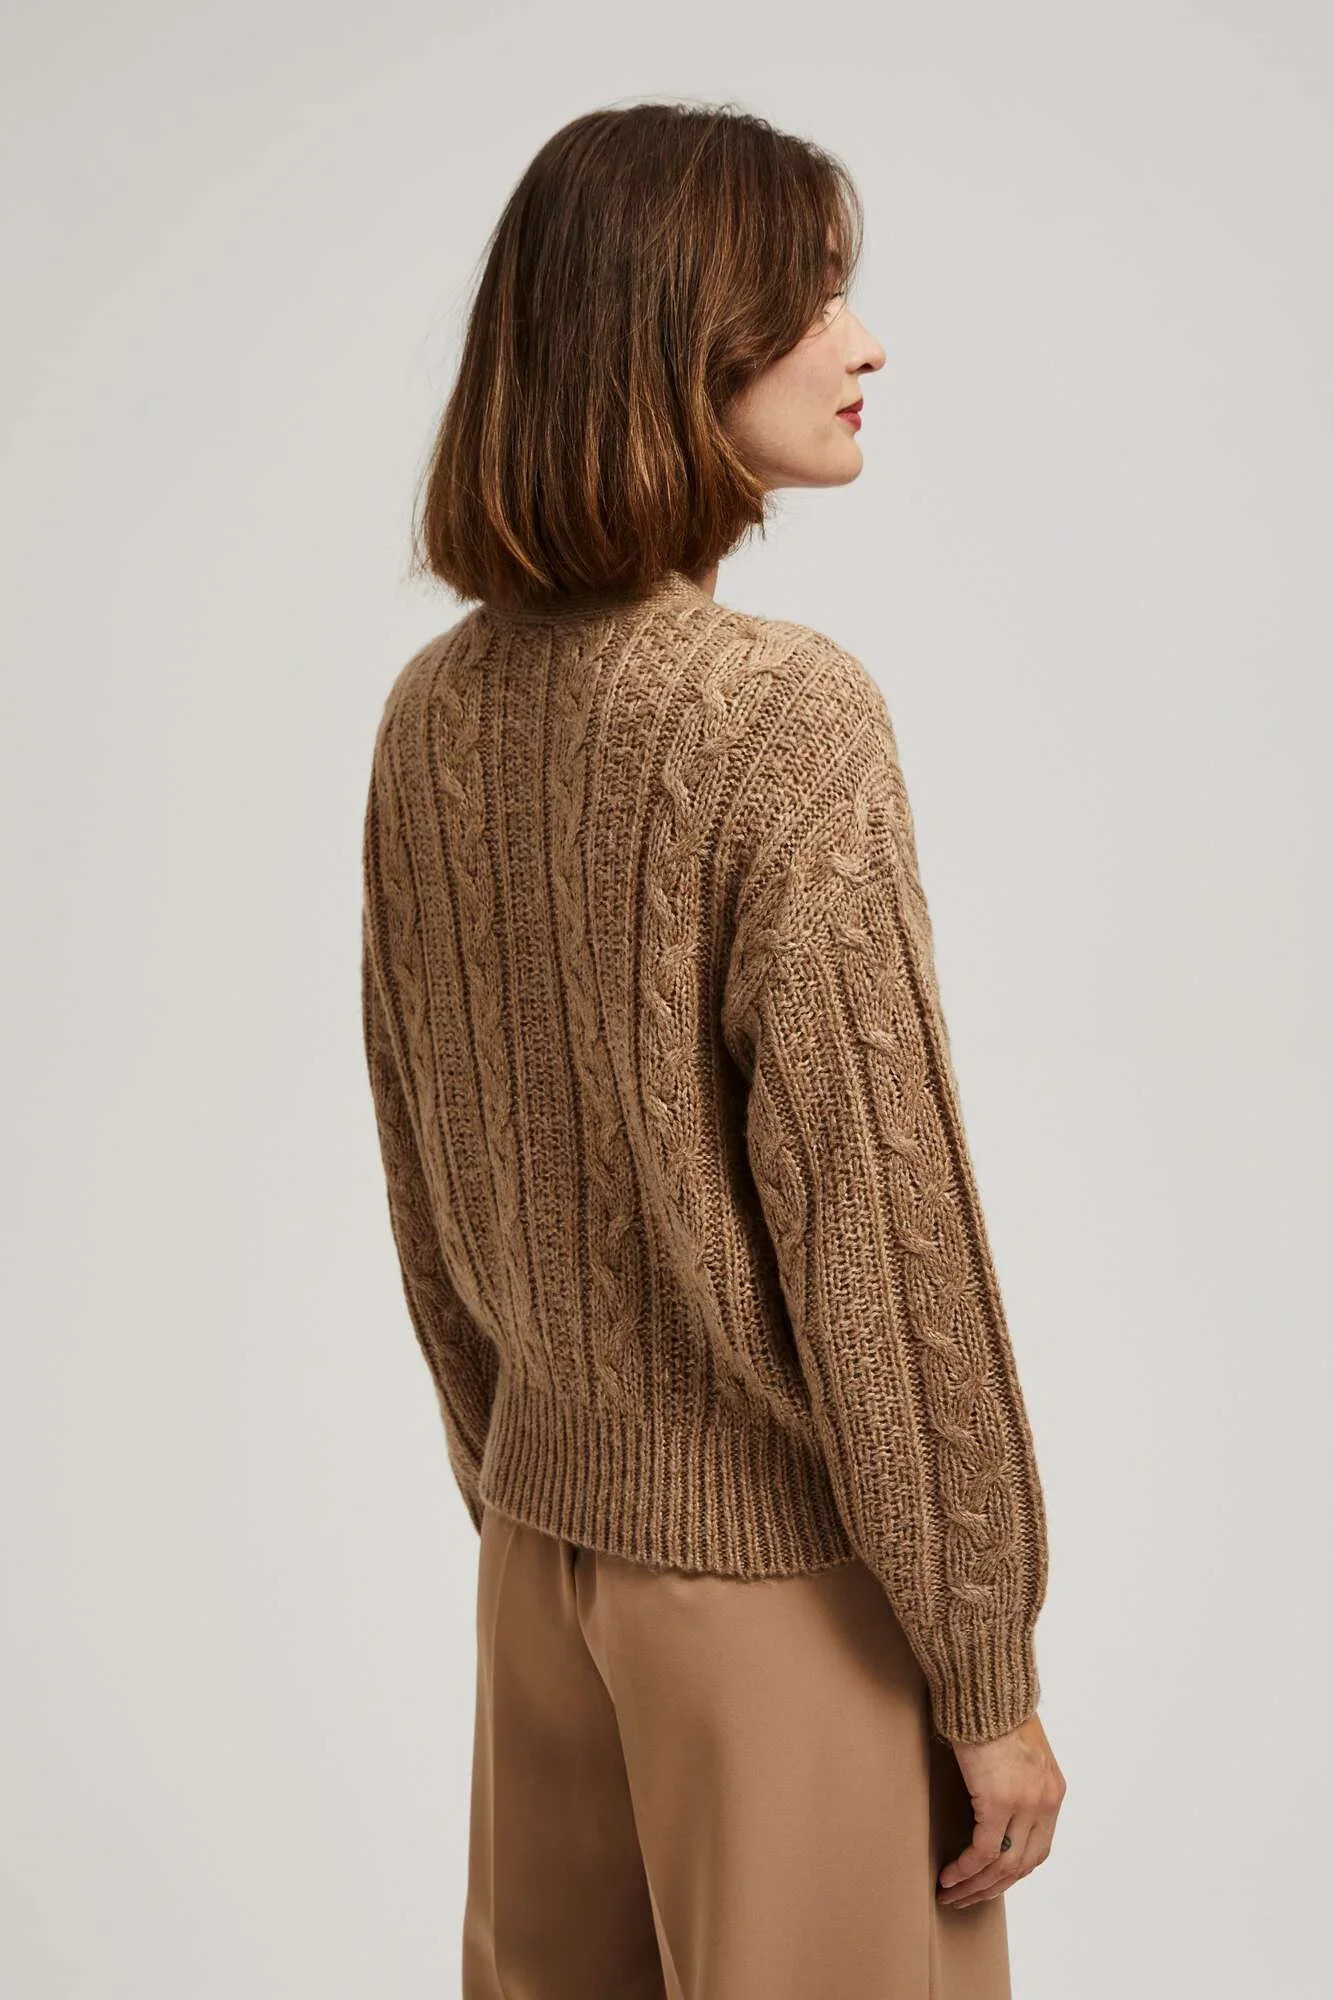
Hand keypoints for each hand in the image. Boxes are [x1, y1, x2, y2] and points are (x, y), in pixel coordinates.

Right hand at [936, 1712, 1065, 1908]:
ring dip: (976, 1886)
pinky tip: (948, 1876)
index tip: (988, 1881)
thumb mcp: (1017, 1745)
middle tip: (967, 1898)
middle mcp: (1046, 1801)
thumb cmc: (993, 1706)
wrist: (985, 1684)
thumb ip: (1015, 1774)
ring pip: (1004, 1866)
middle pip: (1024, 1864)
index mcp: (1053, 1789)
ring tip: (951, 1894)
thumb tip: (994, 1790)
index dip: (1013, 1871)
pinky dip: (965, 1870)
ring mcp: (1025, 1804)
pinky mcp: (999, 1801)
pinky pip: (984, 1851)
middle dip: (993, 1887)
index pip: (1038, 1847)